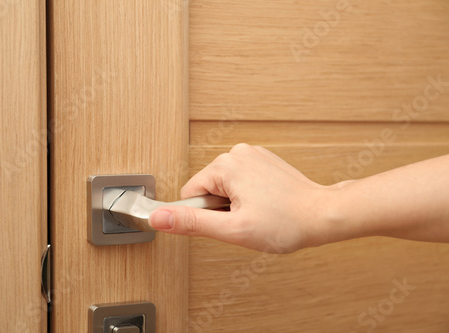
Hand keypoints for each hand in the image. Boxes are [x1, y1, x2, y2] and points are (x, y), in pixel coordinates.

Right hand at [149, 143, 333, 252]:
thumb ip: (192, 222)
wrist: (322, 215)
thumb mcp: (233, 229)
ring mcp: (251, 154)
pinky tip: (264, 203)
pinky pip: (239, 180)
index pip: (190, 193)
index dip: (205, 215)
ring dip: (234, 203)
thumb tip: (158, 218)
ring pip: (223, 186)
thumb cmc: (286, 223)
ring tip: (258, 211)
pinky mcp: (261, 160)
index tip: (229, 221)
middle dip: (221, 208)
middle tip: (246, 218)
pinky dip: (246, 195)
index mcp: (225, 165)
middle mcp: (237, 152)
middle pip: (207, 188)